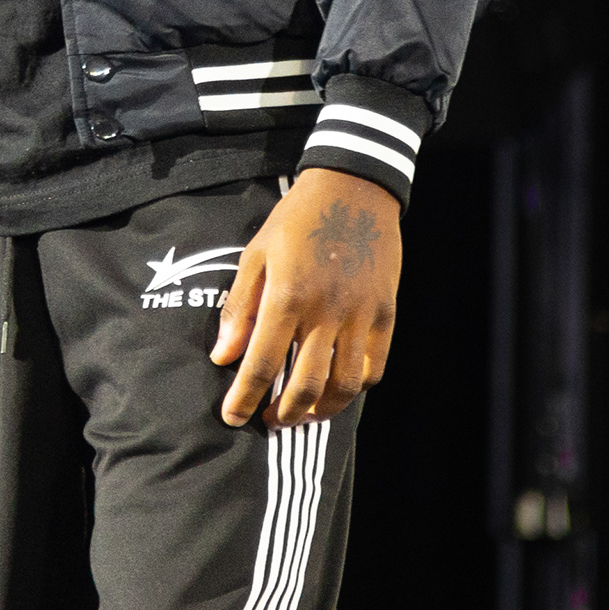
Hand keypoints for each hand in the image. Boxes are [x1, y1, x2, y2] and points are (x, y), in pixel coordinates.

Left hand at [212, 170, 399, 427]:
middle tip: (269, 422)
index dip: (244, 398)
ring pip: (344, 385)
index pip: (262, 364)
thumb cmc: (297, 218)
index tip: (231, 417)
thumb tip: (223, 357)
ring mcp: (360, 315)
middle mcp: (326, 312)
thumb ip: (239, 308)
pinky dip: (356, 386)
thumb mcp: (257, 254)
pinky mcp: (385, 313)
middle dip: (283, 414)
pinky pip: (374, 366)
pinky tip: (338, 388)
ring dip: (321, 410)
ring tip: (302, 414)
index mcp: (287, 296)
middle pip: (306, 386)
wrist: (354, 187)